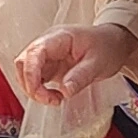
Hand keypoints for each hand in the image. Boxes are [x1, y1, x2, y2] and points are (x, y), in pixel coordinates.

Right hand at [12, 22, 137, 107]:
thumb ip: (81, 76)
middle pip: (23, 62)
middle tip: (48, 99)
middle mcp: (48, 44)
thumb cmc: (107, 45)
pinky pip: (36, 79)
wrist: (114, 43)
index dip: (31, 73)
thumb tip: (64, 90)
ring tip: (55, 99)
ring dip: (34, 89)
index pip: (34, 52)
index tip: (39, 92)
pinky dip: (40, 91)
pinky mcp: (49, 66)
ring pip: (26, 72)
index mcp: (58, 37)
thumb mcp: (98, 62)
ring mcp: (47, 56)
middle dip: (29, 84)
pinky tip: (55, 97)